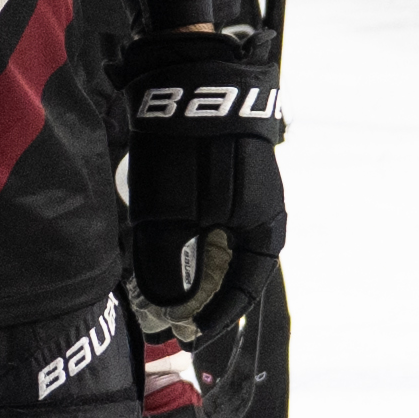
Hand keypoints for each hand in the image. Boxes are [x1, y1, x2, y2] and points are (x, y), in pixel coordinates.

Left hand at [121, 13, 287, 312]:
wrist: (193, 80)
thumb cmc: (189, 153)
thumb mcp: (170, 217)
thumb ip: (168, 267)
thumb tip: (166, 305)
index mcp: (263, 232)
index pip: (242, 294)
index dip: (211, 320)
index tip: (182, 336)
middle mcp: (261, 215)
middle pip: (230, 273)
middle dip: (197, 298)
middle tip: (162, 315)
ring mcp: (245, 193)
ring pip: (218, 247)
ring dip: (190, 269)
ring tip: (155, 284)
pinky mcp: (226, 174)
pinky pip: (211, 221)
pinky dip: (188, 240)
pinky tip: (161, 244)